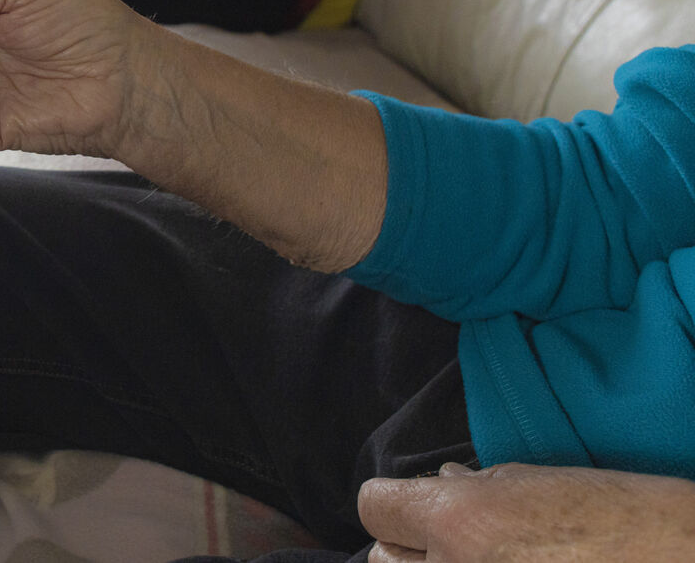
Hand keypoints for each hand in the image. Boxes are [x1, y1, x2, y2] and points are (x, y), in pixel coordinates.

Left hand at [358, 462, 694, 561]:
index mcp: (457, 520)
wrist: (678, 560)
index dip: (398, 502)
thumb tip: (439, 484)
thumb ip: (471, 489)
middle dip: (412, 548)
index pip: (373, 506)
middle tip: (458, 545)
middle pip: (381, 561)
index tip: (419, 505)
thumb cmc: (616, 518)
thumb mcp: (532, 482)